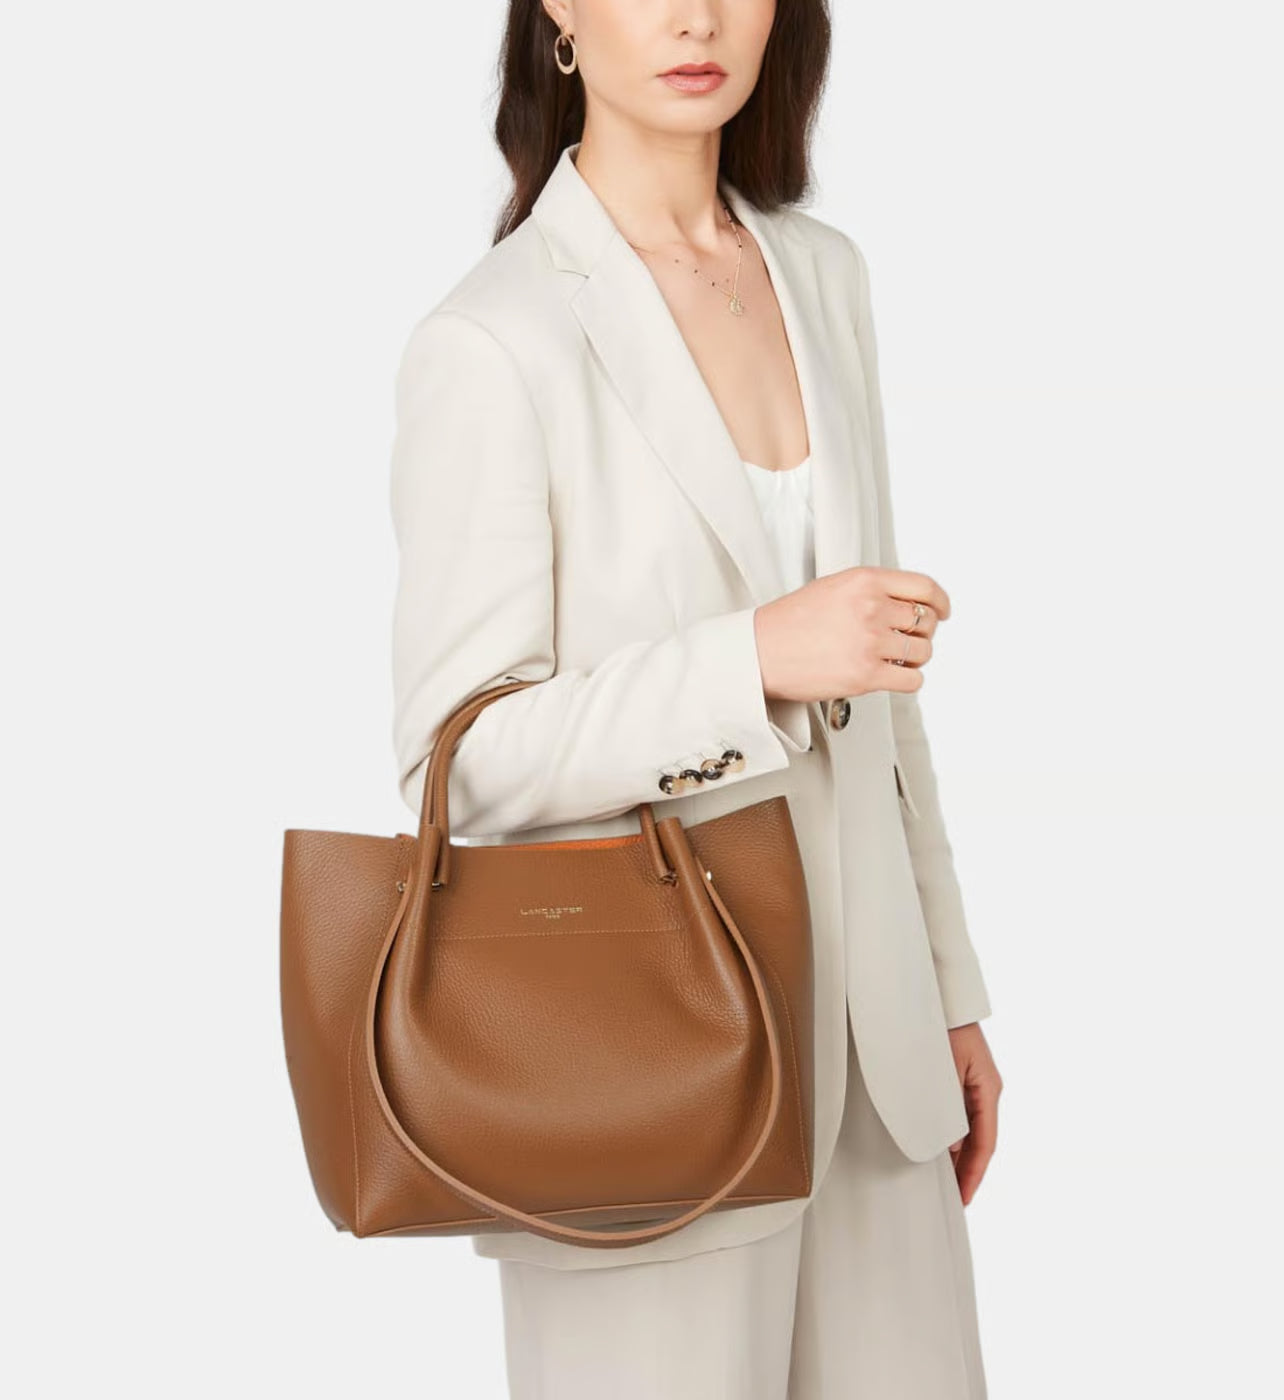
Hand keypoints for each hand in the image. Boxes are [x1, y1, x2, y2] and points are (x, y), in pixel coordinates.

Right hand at [753, 565, 950, 703]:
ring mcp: (870, 642)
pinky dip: (908, 680)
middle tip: (907, 640)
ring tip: (893, 659)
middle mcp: (871, 608)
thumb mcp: (833, 588)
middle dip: (922, 633)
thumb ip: (870, 591)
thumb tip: (906, 605)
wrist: (759, 653)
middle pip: (926, 622)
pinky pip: (912, 680)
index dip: (940, 602)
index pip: (924, 588)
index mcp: (864, 581)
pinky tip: (891, 676)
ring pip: (922, 652)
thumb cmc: (789, 623)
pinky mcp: (866, 675)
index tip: (942, 611)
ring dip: (913, 659)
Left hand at [945, 1021, 1001, 1204]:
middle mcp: (985, 1090)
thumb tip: (950, 1146)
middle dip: (966, 1172)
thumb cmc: (940, 1028)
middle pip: (979, 1141)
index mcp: (988, 1090)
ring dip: (956, 1156)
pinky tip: (935, 1149)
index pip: (984, 1144)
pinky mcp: (960, 1079)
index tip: (963, 1200)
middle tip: (952, 1201)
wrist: (938, 994)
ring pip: (968, 1131)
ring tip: (942, 1184)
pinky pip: (958, 1116)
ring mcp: (974, 1085)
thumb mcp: (944, 1069)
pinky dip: (949, 1136)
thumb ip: (947, 1107)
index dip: (973, 1175)